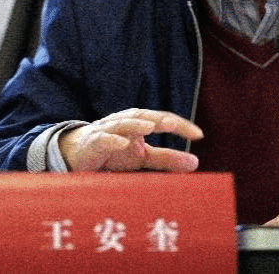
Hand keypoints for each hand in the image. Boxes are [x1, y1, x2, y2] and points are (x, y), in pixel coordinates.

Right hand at [58, 108, 202, 171]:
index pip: (163, 119)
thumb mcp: (142, 157)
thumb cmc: (114, 153)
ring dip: (136, 124)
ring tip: (150, 127)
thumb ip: (167, 158)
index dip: (181, 125)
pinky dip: (112, 139)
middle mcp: (124, 122)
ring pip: (122, 123)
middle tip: (174, 124)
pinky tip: (122, 143)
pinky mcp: (93, 142)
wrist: (79, 155)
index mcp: (139, 123)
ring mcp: (108, 131)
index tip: (199, 135)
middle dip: (158, 119)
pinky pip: (103, 139)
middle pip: (143, 116)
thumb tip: (195, 162)